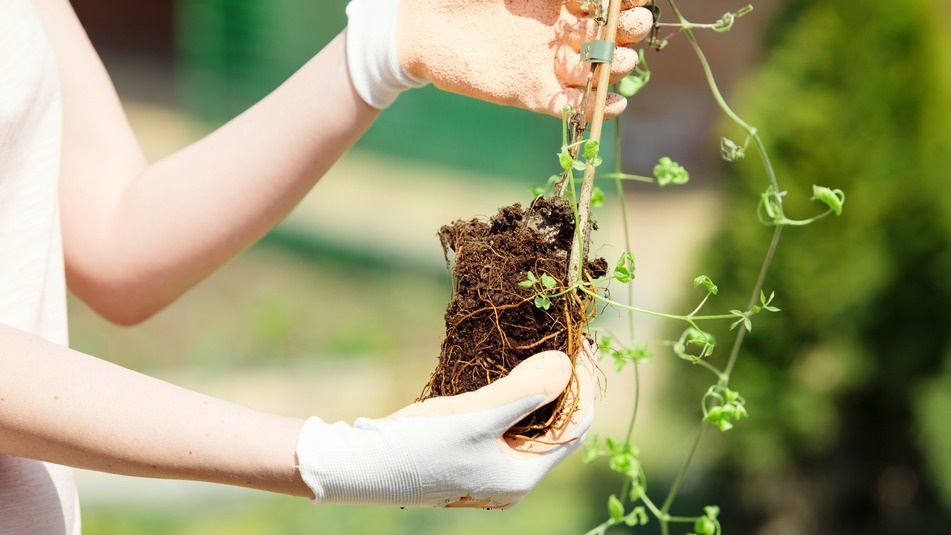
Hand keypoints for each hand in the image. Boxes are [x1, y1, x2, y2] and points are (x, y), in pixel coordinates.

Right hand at [296, 347, 595, 507]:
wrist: (358, 466)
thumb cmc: (417, 447)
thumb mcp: (476, 416)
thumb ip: (524, 391)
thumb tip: (566, 364)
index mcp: (521, 476)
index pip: (575, 426)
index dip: (583, 383)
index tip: (582, 342)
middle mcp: (511, 478)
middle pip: (556, 426)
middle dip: (563, 383)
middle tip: (564, 340)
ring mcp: (489, 469)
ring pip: (530, 423)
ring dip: (538, 387)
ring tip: (541, 348)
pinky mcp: (469, 456)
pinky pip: (506, 424)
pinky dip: (513, 397)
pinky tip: (507, 369)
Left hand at [345, 0, 652, 115]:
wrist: (422, 25)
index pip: (611, 2)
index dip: (628, 1)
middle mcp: (564, 31)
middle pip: (615, 36)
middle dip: (629, 31)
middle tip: (624, 28)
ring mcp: (550, 64)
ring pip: (598, 71)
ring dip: (613, 67)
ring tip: (610, 62)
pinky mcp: (533, 93)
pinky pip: (571, 106)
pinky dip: (593, 108)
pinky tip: (611, 103)